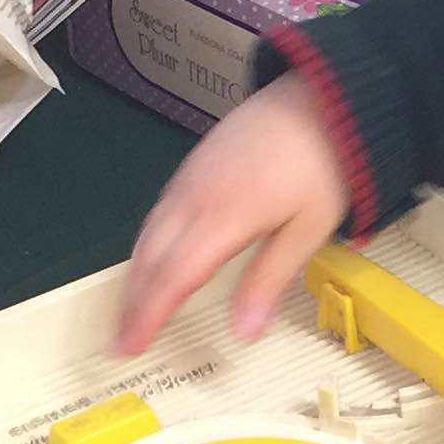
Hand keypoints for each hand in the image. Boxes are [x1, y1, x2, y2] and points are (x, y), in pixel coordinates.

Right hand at [114, 74, 349, 354]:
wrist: (319, 98)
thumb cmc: (321, 164)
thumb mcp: (307, 230)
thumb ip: (269, 280)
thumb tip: (245, 332)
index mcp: (222, 218)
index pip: (173, 278)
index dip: (147, 315)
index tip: (129, 345)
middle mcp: (194, 199)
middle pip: (150, 259)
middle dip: (132, 303)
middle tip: (121, 341)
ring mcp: (188, 181)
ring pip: (148, 236)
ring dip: (135, 277)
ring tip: (130, 311)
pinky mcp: (191, 168)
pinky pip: (157, 215)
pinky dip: (146, 247)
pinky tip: (151, 262)